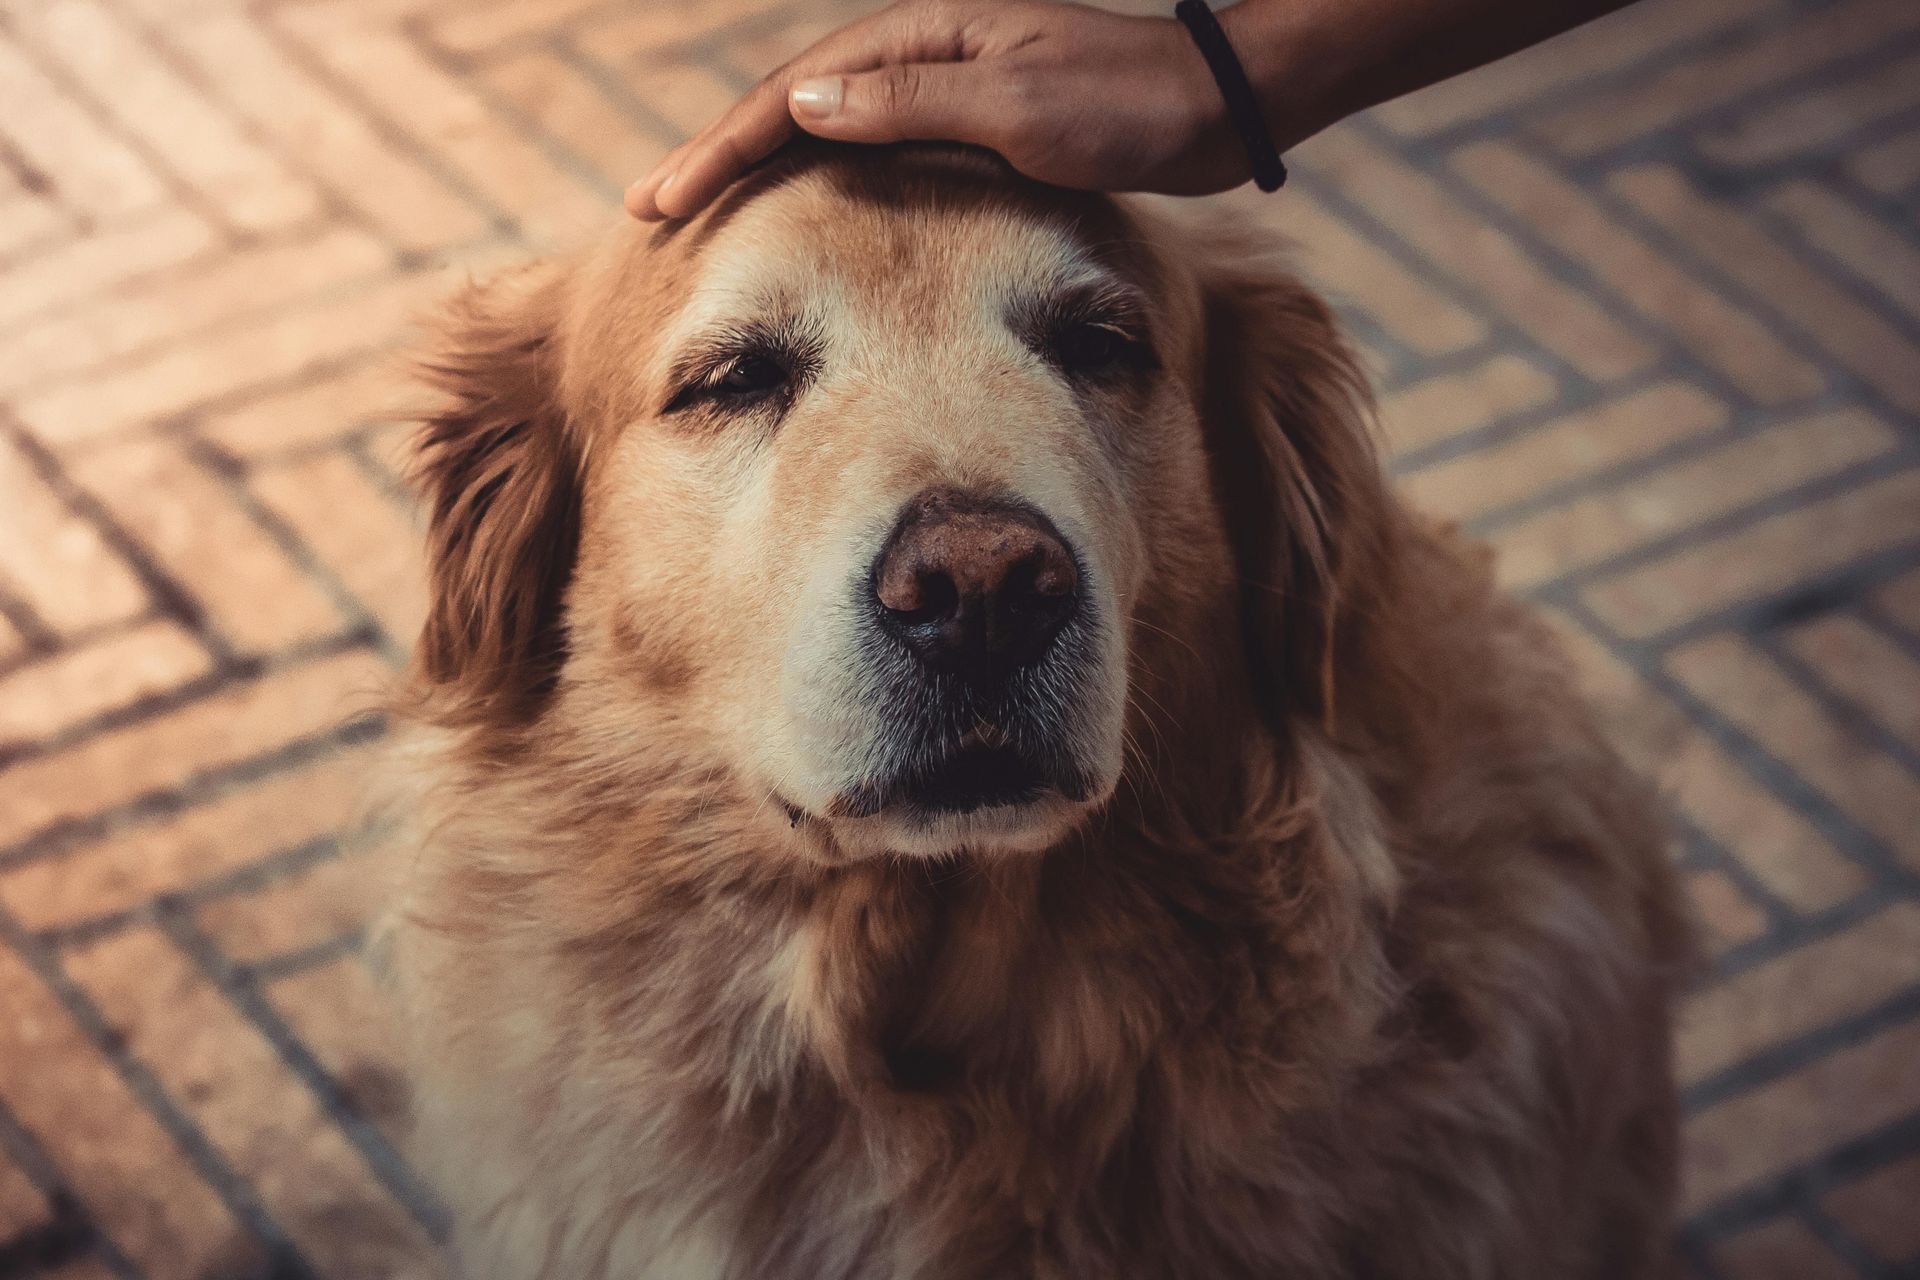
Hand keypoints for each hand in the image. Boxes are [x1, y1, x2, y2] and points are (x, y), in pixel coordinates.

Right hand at [625, 0, 1252, 220]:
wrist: (1212, 106)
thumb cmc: (1125, 106)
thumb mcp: (1016, 106)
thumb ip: (909, 104)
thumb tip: (800, 107)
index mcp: (918, 39)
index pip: (791, 96)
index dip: (721, 148)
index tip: (664, 199)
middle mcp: (919, 53)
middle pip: (791, 105)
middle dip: (718, 154)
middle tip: (650, 207)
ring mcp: (942, 85)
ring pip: (823, 126)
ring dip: (758, 164)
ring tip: (700, 205)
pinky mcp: (969, 120)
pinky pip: (868, 147)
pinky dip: (817, 174)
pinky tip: (799, 203)